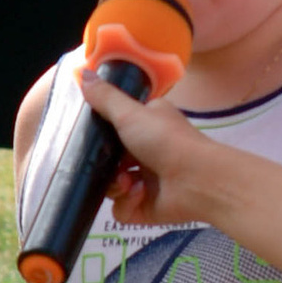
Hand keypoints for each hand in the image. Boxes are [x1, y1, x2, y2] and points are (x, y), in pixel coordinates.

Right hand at [78, 70, 218, 231]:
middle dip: (105, 165)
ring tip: (128, 182)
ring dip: (116, 185)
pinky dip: (127, 203)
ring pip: (112, 188)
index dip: (102, 135)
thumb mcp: (130, 113)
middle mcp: (146, 153)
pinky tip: (140, 194)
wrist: (197, 180)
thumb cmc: (166, 140)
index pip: (115, 129)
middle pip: (108, 162)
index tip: (93, 137)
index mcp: (147, 126)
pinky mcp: (146, 208)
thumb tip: (83, 73)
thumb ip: (105, 98)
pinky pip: (122, 209)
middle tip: (108, 164)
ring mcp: (146, 182)